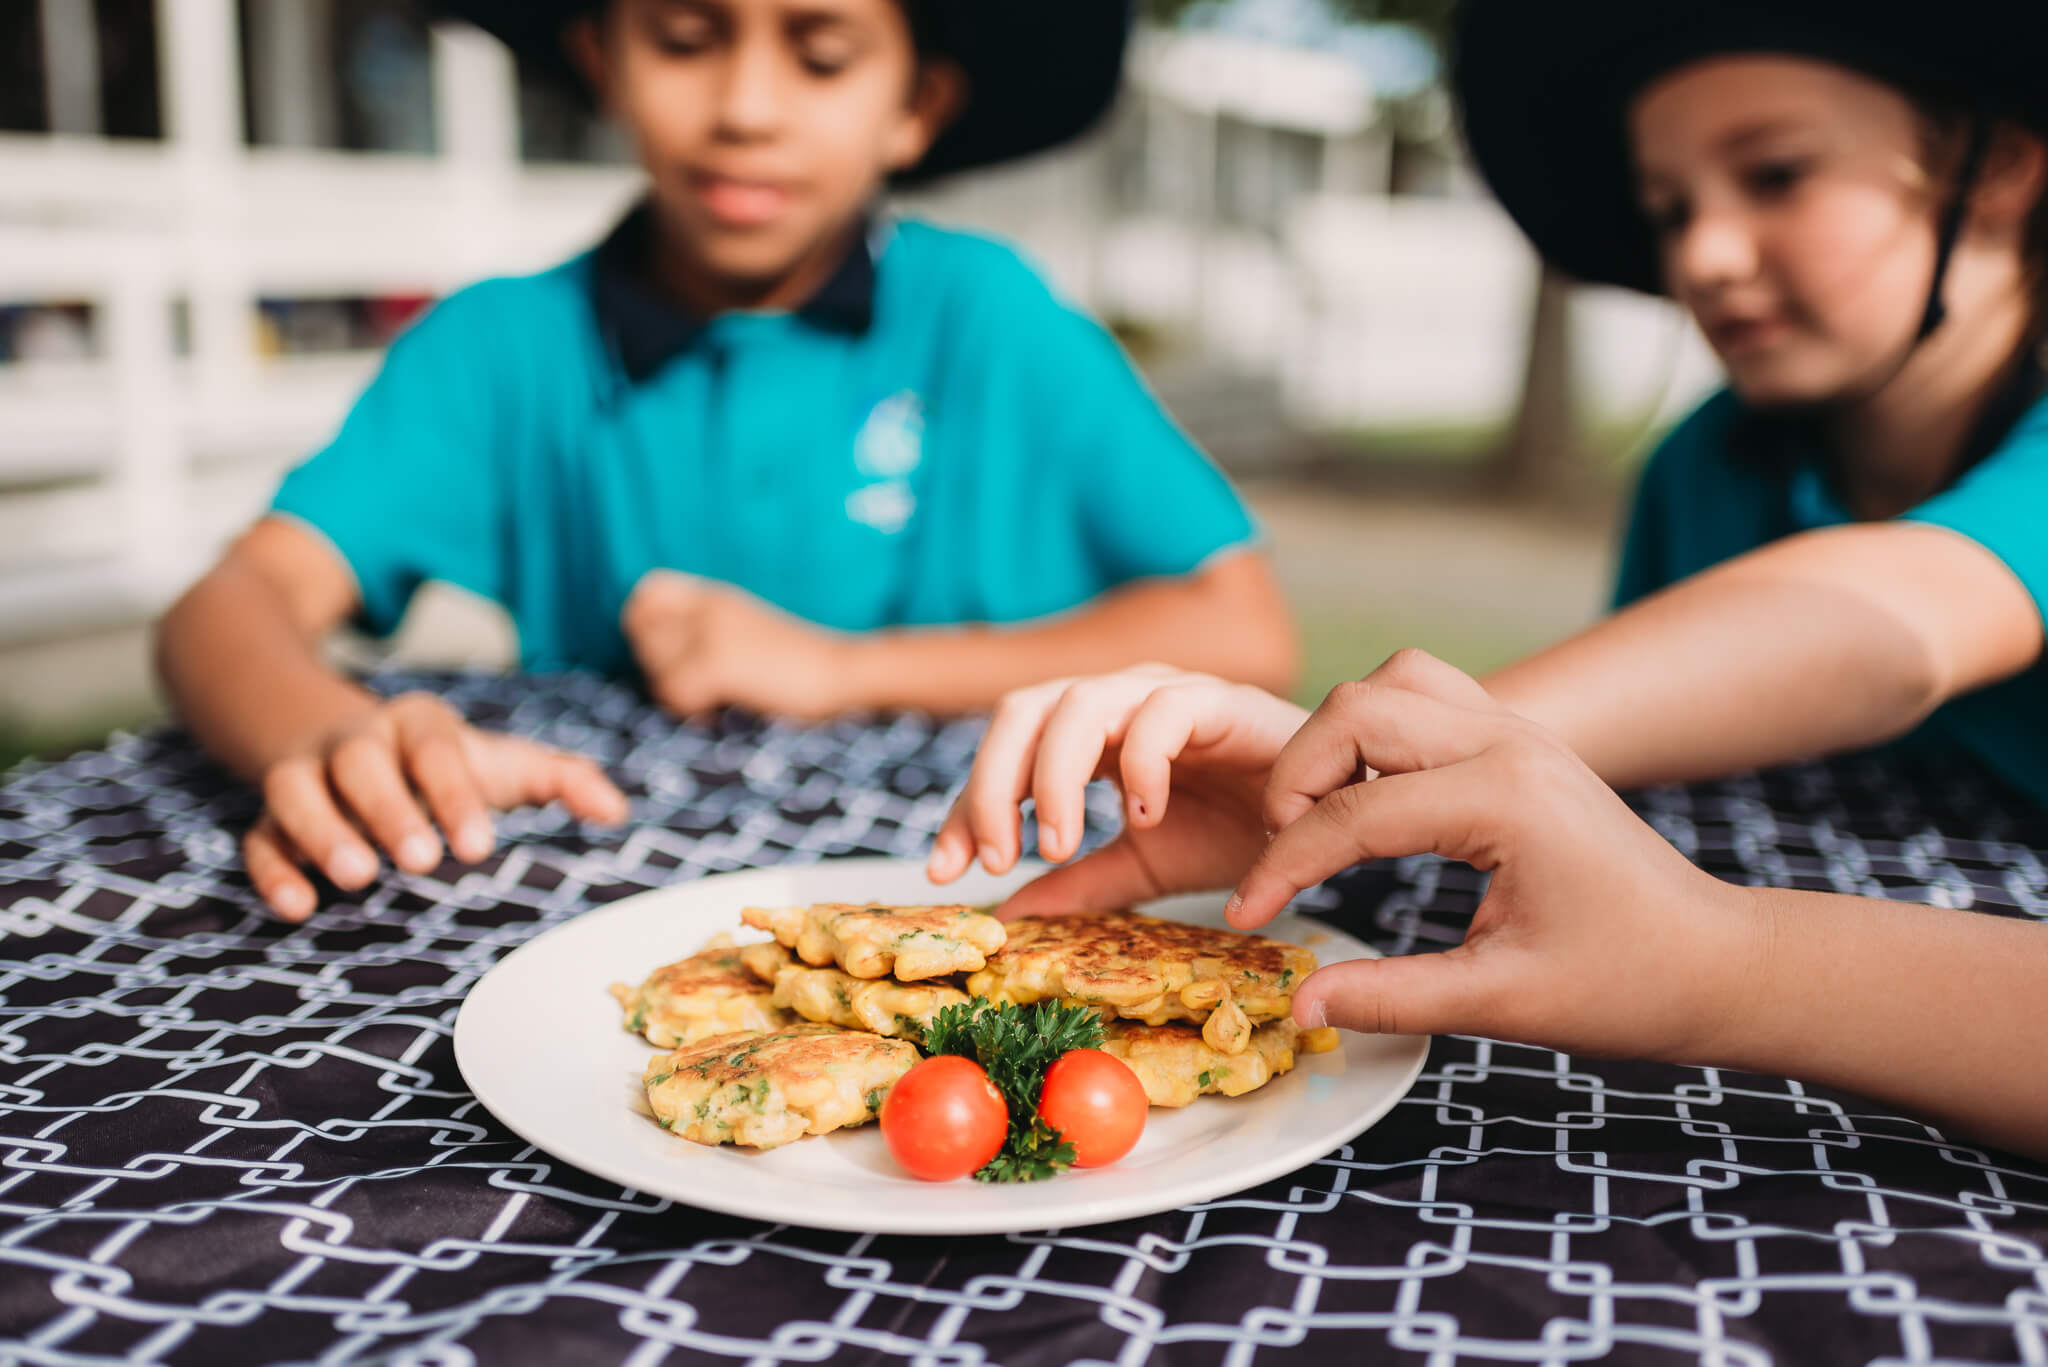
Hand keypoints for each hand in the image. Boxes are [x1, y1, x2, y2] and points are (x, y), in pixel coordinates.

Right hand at [244, 692, 627, 922]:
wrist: (347, 743)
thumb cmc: (444, 765)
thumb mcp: (500, 764)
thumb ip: (561, 780)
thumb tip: (617, 811)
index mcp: (418, 725)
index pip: (435, 747)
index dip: (455, 793)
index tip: (480, 846)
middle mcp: (356, 742)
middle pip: (362, 762)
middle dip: (390, 809)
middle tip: (423, 861)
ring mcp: (306, 776)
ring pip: (296, 789)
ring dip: (323, 830)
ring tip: (360, 878)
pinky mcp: (269, 818)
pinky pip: (257, 836)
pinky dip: (271, 869)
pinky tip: (298, 907)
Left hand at [623, 571, 855, 720]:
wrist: (843, 670)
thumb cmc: (801, 664)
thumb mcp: (749, 630)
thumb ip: (710, 630)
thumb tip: (662, 655)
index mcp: (717, 596)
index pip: (649, 590)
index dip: (644, 621)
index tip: (666, 651)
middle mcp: (709, 607)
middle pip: (642, 632)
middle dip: (657, 664)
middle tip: (691, 684)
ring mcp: (712, 632)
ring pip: (655, 665)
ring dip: (673, 690)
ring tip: (708, 700)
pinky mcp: (719, 662)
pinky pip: (675, 691)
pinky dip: (690, 709)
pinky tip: (717, 712)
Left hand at [926, 664, 1309, 918]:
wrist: (1334, 819)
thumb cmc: (1242, 829)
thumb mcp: (1146, 866)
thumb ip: (1081, 883)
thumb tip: (1011, 910)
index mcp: (1092, 735)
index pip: (1006, 752)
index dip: (965, 808)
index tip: (946, 873)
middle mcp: (1119, 701)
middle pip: (1023, 708)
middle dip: (992, 783)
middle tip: (997, 857)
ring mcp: (1166, 692)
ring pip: (1078, 701)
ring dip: (1054, 777)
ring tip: (1058, 844)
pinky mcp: (1220, 700)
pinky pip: (1162, 712)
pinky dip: (1141, 766)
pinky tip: (1145, 818)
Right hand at [1231, 649, 1764, 1063]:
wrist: (1716, 961)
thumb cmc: (1627, 986)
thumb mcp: (1503, 1003)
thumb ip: (1391, 998)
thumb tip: (1297, 1004)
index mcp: (1504, 799)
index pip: (1352, 812)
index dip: (1283, 867)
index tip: (1245, 917)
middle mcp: (1509, 741)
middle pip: (1355, 709)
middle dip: (1295, 780)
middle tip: (1283, 858)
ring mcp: (1517, 730)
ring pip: (1390, 683)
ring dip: (1335, 741)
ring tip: (1320, 821)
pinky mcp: (1519, 740)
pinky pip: (1425, 697)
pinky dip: (1377, 734)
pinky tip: (1370, 802)